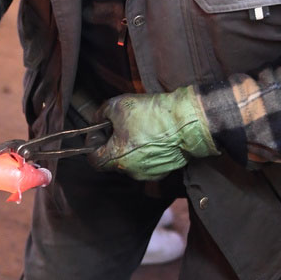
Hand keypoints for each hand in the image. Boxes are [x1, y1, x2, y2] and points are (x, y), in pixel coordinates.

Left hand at [89, 87, 218, 180]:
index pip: (94, 160)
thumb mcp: (118, 105)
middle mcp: (130, 171)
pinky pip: (147, 164)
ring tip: (141, 130)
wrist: (187, 122)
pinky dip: (146, 153)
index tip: (100, 132)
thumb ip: (101, 114)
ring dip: (130, 149)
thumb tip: (97, 119)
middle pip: (113, 161)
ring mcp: (148, 174)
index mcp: (116, 158)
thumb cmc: (152, 114)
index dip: (93, 144)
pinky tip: (153, 137)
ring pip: (130, 163)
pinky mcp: (163, 172)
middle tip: (122, 126)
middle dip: (113, 144)